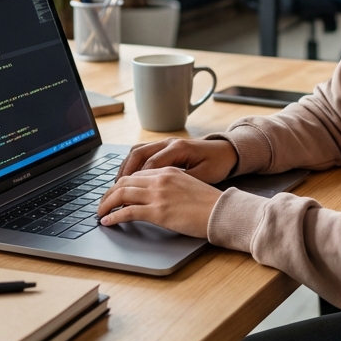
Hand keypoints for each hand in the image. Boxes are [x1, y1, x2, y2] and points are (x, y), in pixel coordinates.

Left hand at [97, 167, 221, 236]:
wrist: (222, 211)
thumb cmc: (209, 202)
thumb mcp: (188, 185)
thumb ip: (170, 185)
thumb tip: (155, 196)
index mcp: (167, 171)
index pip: (136, 174)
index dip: (121, 184)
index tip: (114, 193)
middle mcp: (160, 179)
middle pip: (124, 181)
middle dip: (109, 193)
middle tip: (102, 204)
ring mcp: (158, 194)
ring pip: (121, 194)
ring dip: (106, 204)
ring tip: (100, 213)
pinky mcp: (158, 212)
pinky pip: (128, 212)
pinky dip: (114, 216)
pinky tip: (108, 221)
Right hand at [115, 137, 236, 183]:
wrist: (227, 151)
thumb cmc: (217, 164)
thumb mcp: (202, 177)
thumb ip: (180, 183)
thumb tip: (160, 195)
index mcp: (177, 148)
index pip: (148, 165)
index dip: (135, 182)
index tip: (124, 198)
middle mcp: (168, 142)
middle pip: (137, 155)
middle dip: (123, 174)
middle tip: (113, 193)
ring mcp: (166, 142)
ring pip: (137, 152)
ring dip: (125, 168)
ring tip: (116, 187)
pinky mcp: (165, 146)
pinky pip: (142, 152)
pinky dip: (132, 165)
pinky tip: (128, 178)